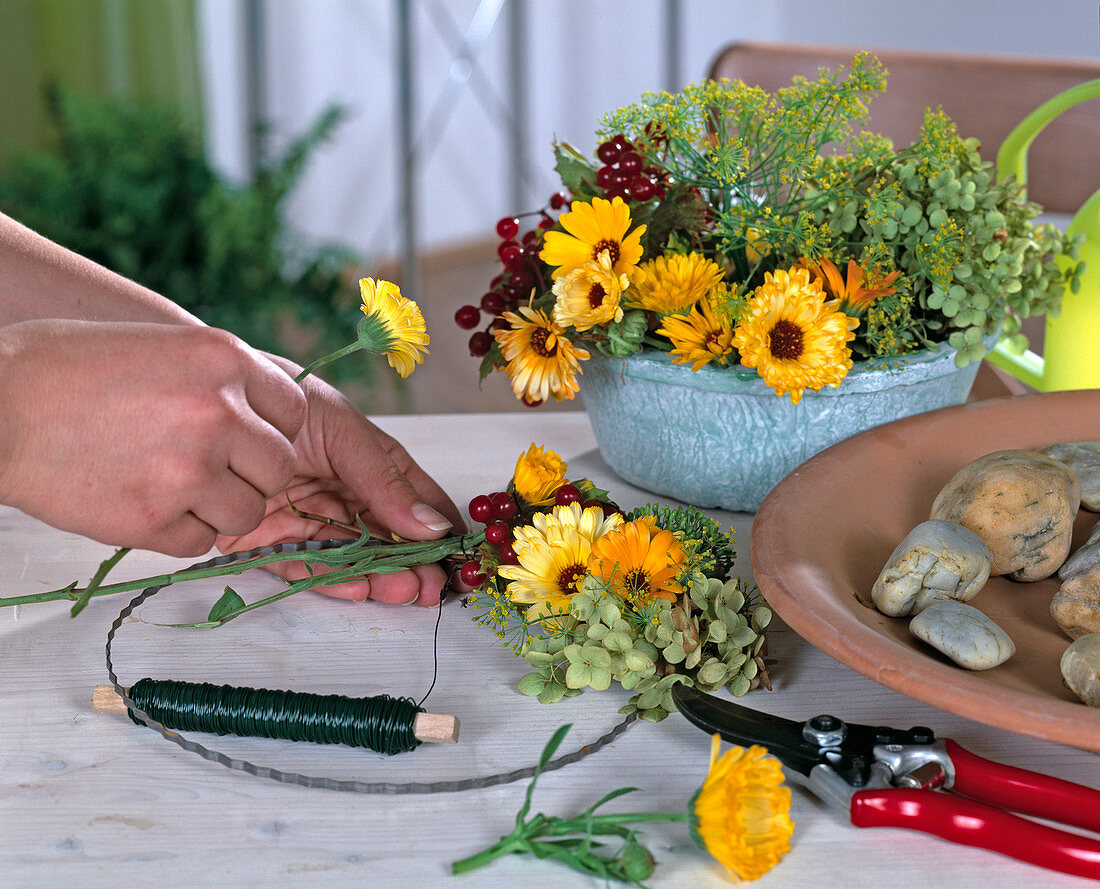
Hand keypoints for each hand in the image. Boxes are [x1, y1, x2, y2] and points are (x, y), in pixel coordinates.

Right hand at [0, 320, 306, 556]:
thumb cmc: (61, 370)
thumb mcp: (160, 345)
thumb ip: (217, 378)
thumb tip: (262, 416)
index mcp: (222, 358)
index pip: (293, 412)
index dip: (271, 431)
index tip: (247, 438)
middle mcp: (217, 411)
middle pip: (279, 468)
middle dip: (250, 475)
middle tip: (207, 470)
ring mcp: (189, 468)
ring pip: (247, 513)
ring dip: (217, 508)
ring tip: (170, 486)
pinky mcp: (154, 519)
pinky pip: (201, 543)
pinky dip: (178, 533)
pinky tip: (141, 502)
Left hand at [214, 371, 466, 606]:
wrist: (197, 400)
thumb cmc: (273, 396)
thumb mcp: (340, 429)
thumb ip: (383, 480)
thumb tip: (433, 525)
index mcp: (363, 456)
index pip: (409, 494)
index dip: (436, 523)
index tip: (460, 553)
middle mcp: (336, 489)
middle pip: (382, 533)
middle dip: (410, 562)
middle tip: (431, 587)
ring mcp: (303, 515)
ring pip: (348, 555)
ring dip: (377, 576)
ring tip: (401, 592)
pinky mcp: (264, 539)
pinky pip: (302, 566)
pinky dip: (330, 581)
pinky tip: (359, 590)